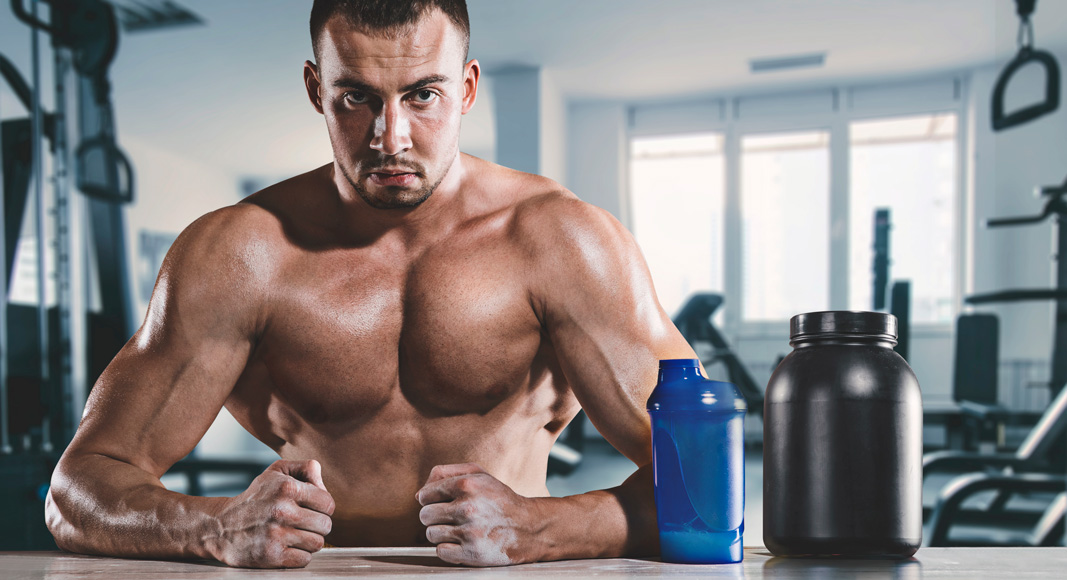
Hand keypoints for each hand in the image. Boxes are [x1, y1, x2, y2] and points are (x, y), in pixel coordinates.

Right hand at [207, 459, 334, 567]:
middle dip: (318, 526)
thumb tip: (323, 483)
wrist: (220, 527)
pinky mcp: (271, 556)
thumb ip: (304, 468)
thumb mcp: (276, 472)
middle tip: (304, 524)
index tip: (312, 509)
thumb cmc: (255, 498)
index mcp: (287, 488)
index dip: (323, 508)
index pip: (328, 504)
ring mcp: (276, 534)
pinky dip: (299, 555)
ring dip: (309, 541)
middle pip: (326, 525)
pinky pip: (304, 559)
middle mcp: (282, 510)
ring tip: (296, 535)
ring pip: (317, 544)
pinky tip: (288, 547)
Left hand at [416, 463, 542, 565]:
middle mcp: (467, 507)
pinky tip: (462, 542)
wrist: (528, 527)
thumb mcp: (479, 474)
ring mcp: (469, 532)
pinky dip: (448, 549)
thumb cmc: (500, 499)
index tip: (442, 503)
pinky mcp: (472, 553)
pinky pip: (440, 552)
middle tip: (451, 517)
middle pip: (425, 515)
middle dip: (434, 516)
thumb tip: (419, 494)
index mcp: (466, 485)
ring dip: (441, 533)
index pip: (425, 495)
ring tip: (458, 529)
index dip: (431, 500)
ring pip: (431, 534)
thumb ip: (447, 473)